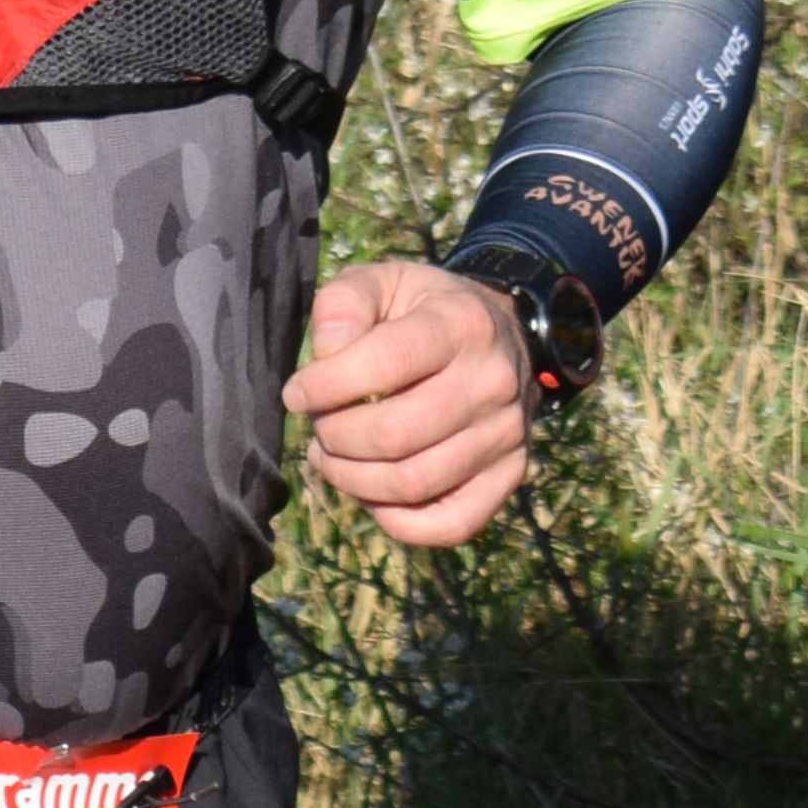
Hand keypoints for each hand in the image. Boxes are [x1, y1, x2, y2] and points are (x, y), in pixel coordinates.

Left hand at [284, 256, 536, 548]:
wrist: (503, 336)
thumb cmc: (424, 313)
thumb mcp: (386, 282)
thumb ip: (345, 302)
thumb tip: (327, 351)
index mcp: (462, 325)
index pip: (384, 364)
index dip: (325, 386)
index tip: (298, 393)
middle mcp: (493, 382)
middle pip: (393, 435)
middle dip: (334, 437)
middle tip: (319, 427)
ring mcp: (506, 434)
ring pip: (412, 484)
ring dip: (352, 480)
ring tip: (332, 457)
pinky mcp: (509, 476)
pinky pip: (448, 525)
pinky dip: (396, 521)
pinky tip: (371, 492)